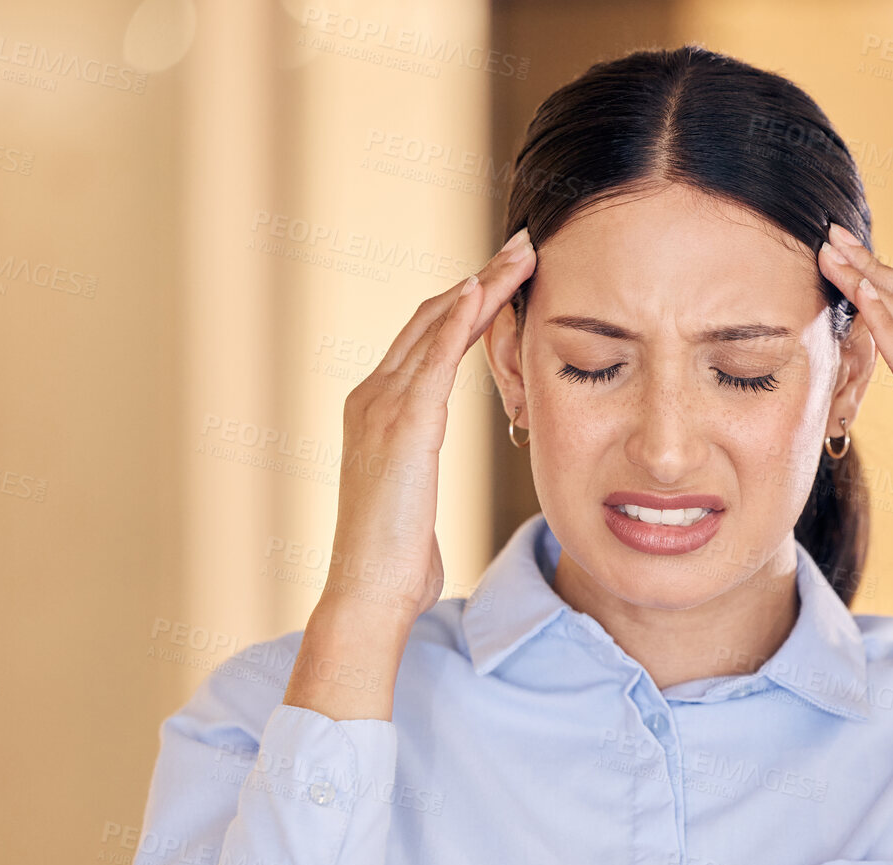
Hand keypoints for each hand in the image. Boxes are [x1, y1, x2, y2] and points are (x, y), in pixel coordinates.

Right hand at [320, 226, 537, 630]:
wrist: (369, 590)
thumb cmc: (395, 559)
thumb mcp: (410, 500)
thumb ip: (416, 469)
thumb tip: (424, 476)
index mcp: (377, 411)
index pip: (427, 341)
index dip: (467, 303)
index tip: (505, 276)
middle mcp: (372, 396)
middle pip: (432, 319)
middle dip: (480, 279)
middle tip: (523, 246)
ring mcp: (381, 406)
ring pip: (436, 327)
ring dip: (481, 285)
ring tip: (520, 255)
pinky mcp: (402, 425)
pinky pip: (433, 360)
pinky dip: (457, 321)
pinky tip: (481, 291)